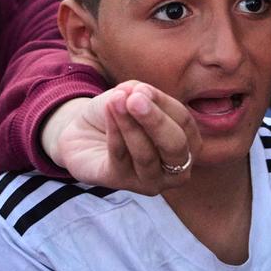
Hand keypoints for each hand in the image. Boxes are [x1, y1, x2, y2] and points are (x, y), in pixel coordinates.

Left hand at [41, 81, 201, 194]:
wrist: (83, 132)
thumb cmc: (119, 115)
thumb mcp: (132, 96)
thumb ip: (141, 93)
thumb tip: (142, 93)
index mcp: (187, 145)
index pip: (184, 124)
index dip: (164, 104)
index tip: (141, 88)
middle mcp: (175, 169)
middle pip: (175, 146)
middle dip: (156, 121)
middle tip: (136, 100)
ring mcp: (149, 181)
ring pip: (146, 155)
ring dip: (130, 125)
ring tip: (116, 101)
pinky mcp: (121, 182)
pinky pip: (120, 156)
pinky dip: (114, 131)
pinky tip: (108, 112)